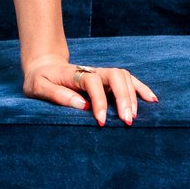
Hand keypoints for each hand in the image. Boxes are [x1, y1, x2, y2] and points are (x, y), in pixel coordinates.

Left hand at [22, 54, 154, 125]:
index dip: (99, 101)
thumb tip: (81, 105)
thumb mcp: (37, 87)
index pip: (92, 82)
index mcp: (74, 73)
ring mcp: (101, 74)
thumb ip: (56, 94)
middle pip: (114, 76)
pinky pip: (128, 80)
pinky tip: (152, 100)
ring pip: (124, 77)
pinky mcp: (107, 79)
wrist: (43, 67)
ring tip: (135, 116)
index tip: (101, 121)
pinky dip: (141, 88)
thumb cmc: (39, 80)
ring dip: (133, 95)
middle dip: (123, 98)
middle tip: (127, 121)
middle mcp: (91, 71)